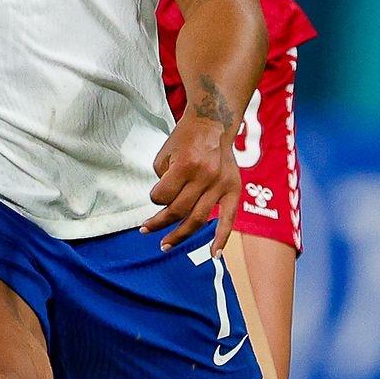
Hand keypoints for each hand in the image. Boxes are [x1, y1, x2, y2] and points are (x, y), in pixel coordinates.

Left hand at [143, 110, 239, 253]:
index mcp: (186, 164)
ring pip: (198, 219)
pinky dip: (221, 239)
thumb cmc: (184, 140)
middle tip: (145, 230)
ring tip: (164, 244)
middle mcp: (205, 176)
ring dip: (179, 235)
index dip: (154, 198)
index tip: (155, 195)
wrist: (212, 124)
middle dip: (159, 222)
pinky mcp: (234, 190)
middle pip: (178, 210)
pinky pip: (229, 219)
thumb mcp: (165, 154)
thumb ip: (163, 181)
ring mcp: (221, 184)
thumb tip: (164, 205)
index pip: (162, 195)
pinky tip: (213, 254)